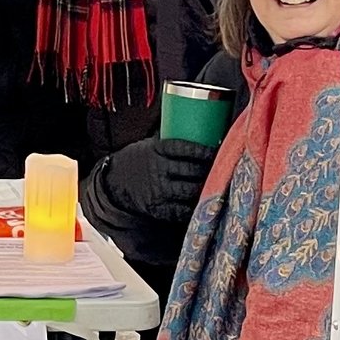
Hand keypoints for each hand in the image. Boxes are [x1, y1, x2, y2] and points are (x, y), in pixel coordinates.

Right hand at [96, 137, 217, 225]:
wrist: (114, 183)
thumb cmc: (137, 160)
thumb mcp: (150, 145)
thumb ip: (170, 142)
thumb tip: (199, 128)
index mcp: (156, 151)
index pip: (183, 149)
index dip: (203, 150)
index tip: (217, 150)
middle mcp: (158, 171)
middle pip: (191, 171)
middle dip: (211, 170)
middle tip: (225, 168)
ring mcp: (158, 191)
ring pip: (190, 191)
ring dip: (207, 188)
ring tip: (219, 185)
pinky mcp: (158, 209)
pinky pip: (182, 211)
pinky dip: (196, 207)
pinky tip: (205, 202)